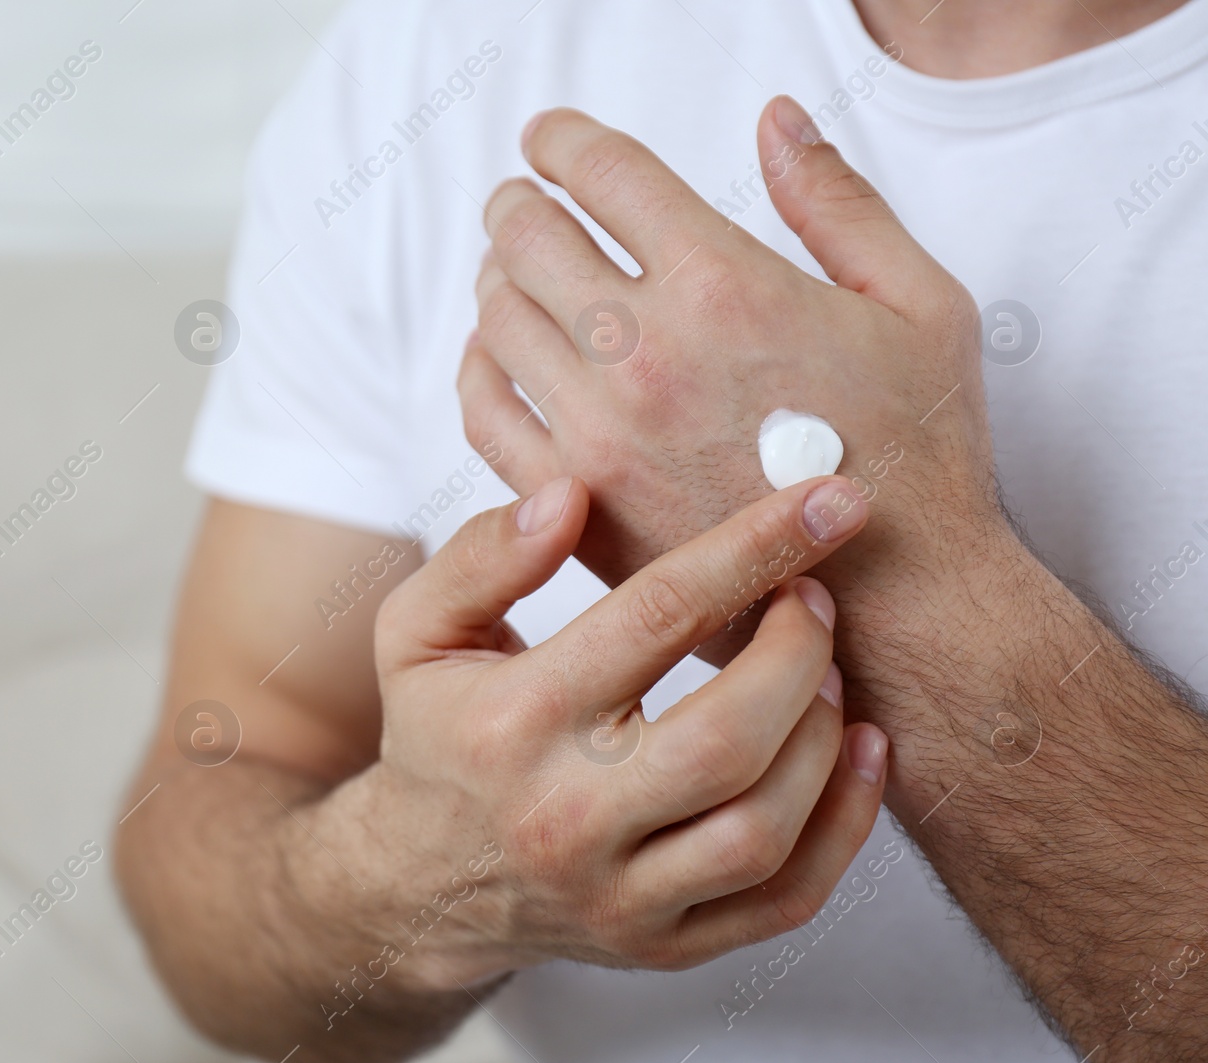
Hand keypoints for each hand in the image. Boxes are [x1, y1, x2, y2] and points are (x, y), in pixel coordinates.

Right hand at [342, 473, 887, 989]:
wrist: (419, 885)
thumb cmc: (437, 737)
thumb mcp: (418, 630)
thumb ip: (483, 556)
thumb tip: (570, 497)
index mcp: (513, 722)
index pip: (656, 616)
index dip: (754, 548)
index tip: (828, 501)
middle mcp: (566, 817)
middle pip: (729, 737)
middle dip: (801, 653)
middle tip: (814, 599)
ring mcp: (618, 896)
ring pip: (764, 827)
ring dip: (825, 736)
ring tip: (825, 673)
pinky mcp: (662, 945)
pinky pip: (785, 899)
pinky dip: (845, 825)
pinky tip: (856, 753)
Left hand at [458, 99, 1006, 604]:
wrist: (901, 607)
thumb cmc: (919, 455)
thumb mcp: (918, 304)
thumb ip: (838, 201)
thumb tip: (775, 119)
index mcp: (725, 286)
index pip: (602, 173)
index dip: (563, 140)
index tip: (550, 140)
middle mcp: (646, 354)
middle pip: (527, 237)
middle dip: (517, 204)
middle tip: (521, 203)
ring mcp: (601, 435)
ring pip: (497, 320)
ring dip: (497, 279)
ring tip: (512, 273)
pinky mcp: (579, 507)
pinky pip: (486, 416)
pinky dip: (479, 370)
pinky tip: (497, 357)